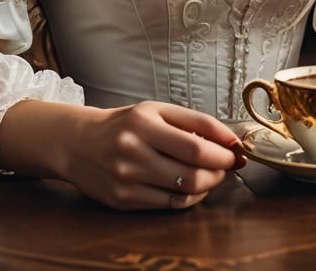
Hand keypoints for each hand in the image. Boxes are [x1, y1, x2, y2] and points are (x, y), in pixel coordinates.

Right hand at [63, 100, 244, 210]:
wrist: (78, 143)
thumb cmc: (124, 124)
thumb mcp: (155, 110)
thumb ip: (193, 122)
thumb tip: (229, 139)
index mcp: (144, 122)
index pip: (196, 142)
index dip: (223, 150)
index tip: (237, 151)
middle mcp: (133, 150)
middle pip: (192, 171)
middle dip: (220, 170)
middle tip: (228, 164)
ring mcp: (127, 178)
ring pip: (183, 191)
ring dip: (208, 185)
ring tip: (213, 175)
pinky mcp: (123, 200)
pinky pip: (168, 205)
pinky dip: (189, 198)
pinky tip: (193, 188)